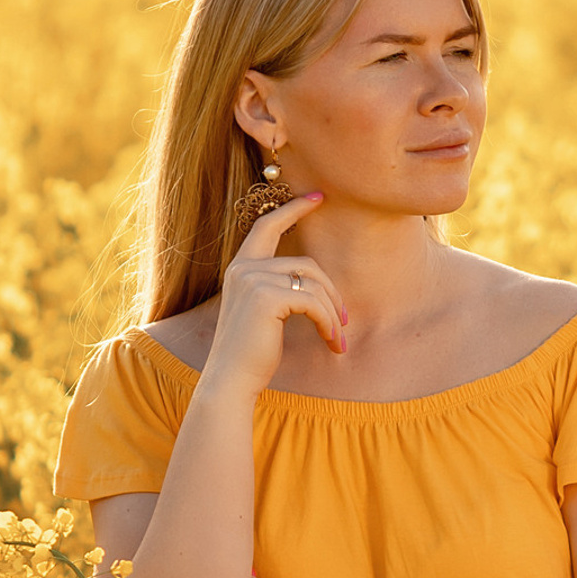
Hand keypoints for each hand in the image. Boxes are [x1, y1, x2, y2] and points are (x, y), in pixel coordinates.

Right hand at [203, 193, 349, 399]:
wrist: (231, 380)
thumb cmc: (250, 352)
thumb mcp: (264, 313)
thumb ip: (279, 289)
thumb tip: (317, 282)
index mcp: (240, 268)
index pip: (267, 226)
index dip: (292, 209)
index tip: (318, 197)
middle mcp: (244, 268)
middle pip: (306, 264)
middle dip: (331, 291)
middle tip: (345, 319)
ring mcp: (253, 280)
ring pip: (313, 284)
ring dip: (332, 313)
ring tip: (338, 338)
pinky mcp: (267, 297)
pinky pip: (313, 302)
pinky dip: (328, 322)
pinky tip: (332, 343)